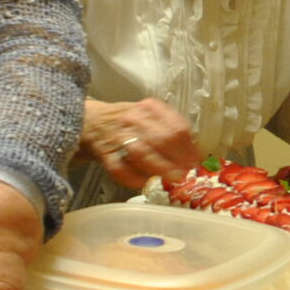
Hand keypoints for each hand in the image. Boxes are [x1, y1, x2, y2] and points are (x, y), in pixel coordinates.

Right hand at [80, 96, 200, 192]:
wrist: (92, 122)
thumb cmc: (129, 122)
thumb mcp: (150, 116)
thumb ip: (171, 130)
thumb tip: (195, 153)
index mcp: (149, 108)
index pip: (176, 127)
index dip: (189, 146)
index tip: (196, 159)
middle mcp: (133, 119)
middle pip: (162, 140)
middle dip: (178, 159)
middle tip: (186, 172)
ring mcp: (118, 136)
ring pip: (142, 154)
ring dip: (161, 168)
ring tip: (173, 178)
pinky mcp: (105, 154)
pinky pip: (121, 169)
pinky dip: (135, 178)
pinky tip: (146, 182)